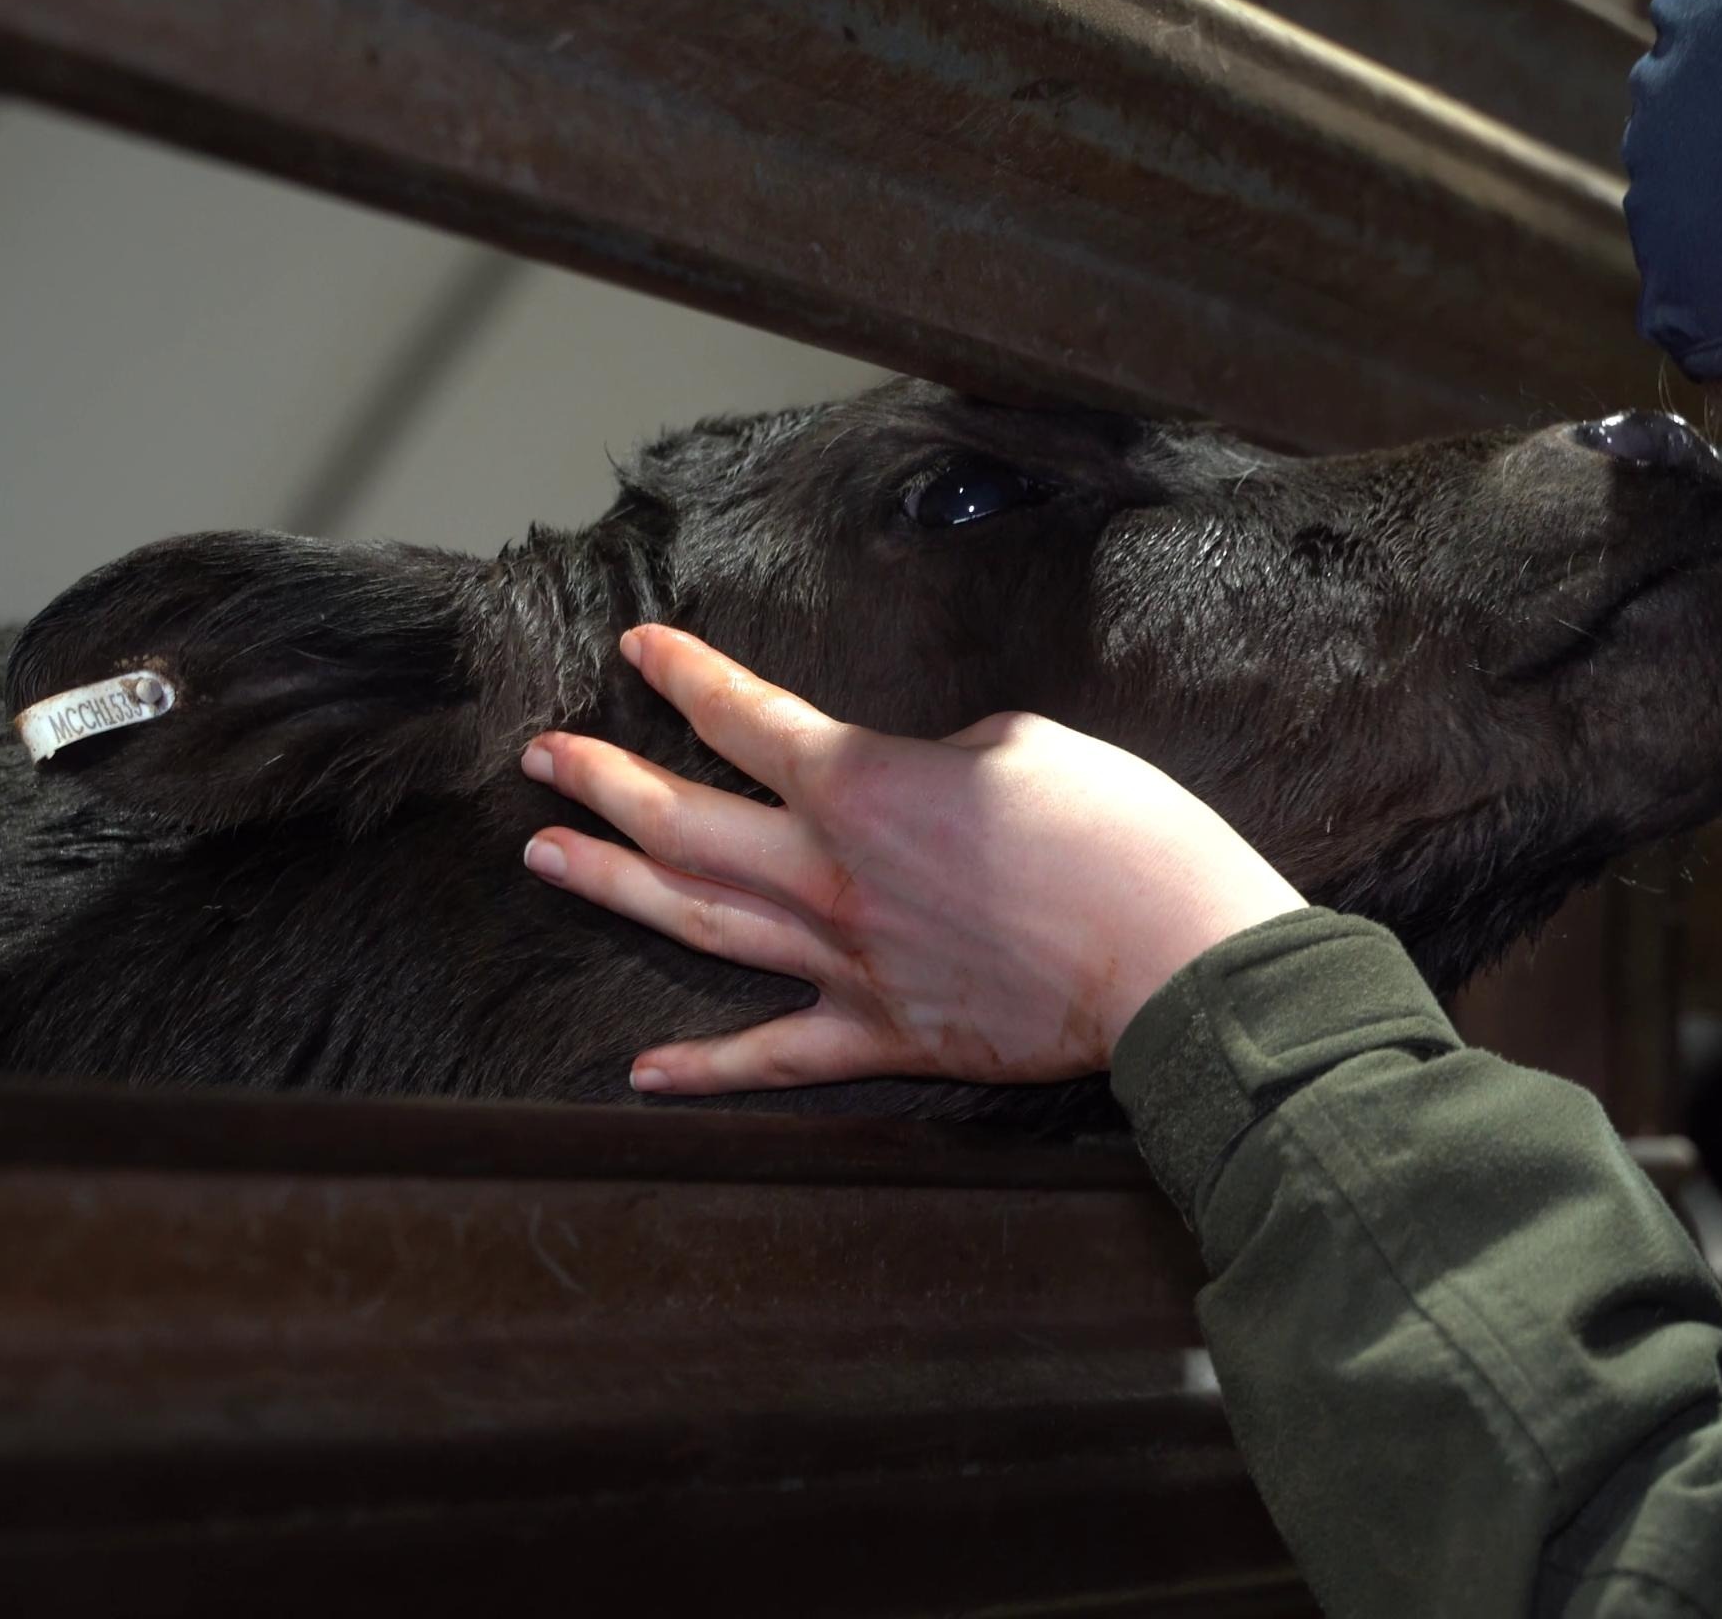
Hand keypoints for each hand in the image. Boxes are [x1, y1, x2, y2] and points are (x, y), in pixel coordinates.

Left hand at [518, 625, 1306, 1093]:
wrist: (1180, 959)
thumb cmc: (1124, 836)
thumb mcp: (1029, 744)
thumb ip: (938, 755)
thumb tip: (910, 778)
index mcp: (865, 785)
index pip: (746, 718)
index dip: (684, 676)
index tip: (637, 649)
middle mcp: (834, 875)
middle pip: (684, 822)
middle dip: (601, 782)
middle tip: (542, 760)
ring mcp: (851, 963)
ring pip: (701, 923)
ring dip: (614, 887)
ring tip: (545, 858)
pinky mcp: (889, 1036)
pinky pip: (777, 1055)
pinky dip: (705, 1067)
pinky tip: (643, 1071)